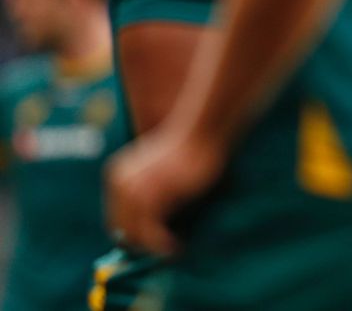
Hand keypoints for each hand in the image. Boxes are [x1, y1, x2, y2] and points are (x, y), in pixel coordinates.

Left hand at [105, 127, 226, 255]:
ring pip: (134, 234)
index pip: (116, 217)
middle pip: (121, 228)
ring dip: (152, 248)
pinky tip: (176, 247)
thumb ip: (149, 193)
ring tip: (171, 252)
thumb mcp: (160, 172)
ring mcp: (135, 191)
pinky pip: (151, 232)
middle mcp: (121, 184)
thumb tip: (150, 227)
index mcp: (118, 176)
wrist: (202, 132)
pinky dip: (162, 245)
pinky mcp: (153, 198)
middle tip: (162, 251)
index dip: (133, 233)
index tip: (150, 244)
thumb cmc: (190, 150)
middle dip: (141, 243)